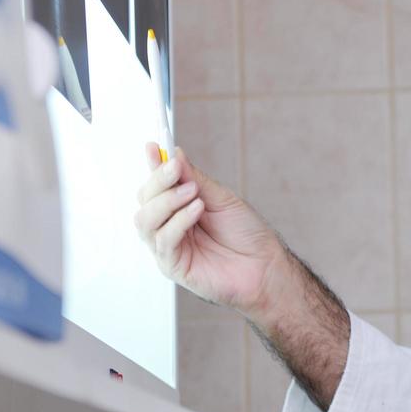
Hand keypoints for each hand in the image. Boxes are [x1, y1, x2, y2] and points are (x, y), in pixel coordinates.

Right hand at [133, 143, 282, 316]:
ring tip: (193, 191)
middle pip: (145, 200)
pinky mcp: (172, 266)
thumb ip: (195, 179)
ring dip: (167, 201)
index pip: (156, 185)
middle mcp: (167, 226)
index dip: (153, 166)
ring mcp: (167, 247)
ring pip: (145, 219)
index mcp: (177, 209)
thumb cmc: (246, 233)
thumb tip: (174, 154)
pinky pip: (164, 240)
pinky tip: (197, 209)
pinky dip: (178, 221)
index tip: (153, 145)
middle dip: (158, 181)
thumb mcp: (222, 198)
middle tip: (176, 169)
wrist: (265, 265)